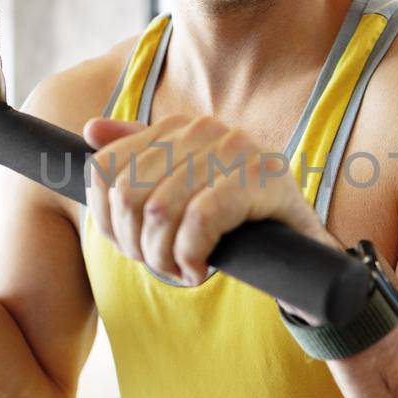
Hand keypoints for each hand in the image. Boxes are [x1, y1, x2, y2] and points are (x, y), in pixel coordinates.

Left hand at [82, 115, 333, 284]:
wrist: (305, 250)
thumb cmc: (237, 223)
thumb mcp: (183, 193)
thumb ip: (139, 162)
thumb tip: (91, 131)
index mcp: (179, 128)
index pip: (106, 168)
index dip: (110, 219)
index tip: (134, 246)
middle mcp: (204, 129)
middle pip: (128, 193)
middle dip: (136, 244)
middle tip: (163, 265)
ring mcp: (236, 149)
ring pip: (159, 210)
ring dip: (164, 257)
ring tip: (183, 269)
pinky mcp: (263, 178)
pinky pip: (200, 220)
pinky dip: (191, 255)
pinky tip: (201, 268)